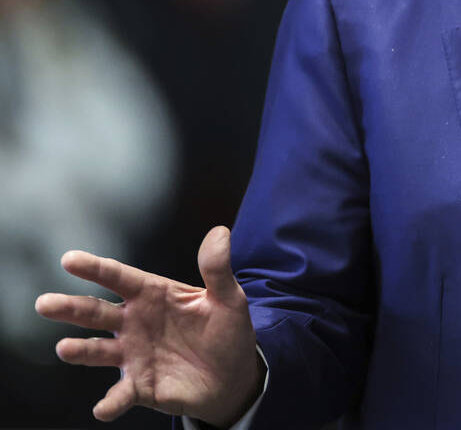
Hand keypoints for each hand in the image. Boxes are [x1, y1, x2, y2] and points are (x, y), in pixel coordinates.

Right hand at [35, 226, 263, 426]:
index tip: (69, 259)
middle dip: (70, 307)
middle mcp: (134, 323)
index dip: (95, 268)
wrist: (234, 377)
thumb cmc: (226, 332)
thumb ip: (218, 269)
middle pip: (96, 311)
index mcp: (153, 295)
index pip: (119, 277)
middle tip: (45, 304)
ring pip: (98, 351)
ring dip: (81, 350)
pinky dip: (110, 402)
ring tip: (65, 348)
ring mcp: (133, 355)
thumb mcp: (229, 299)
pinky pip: (120, 395)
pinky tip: (103, 408)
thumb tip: (219, 233)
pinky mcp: (139, 386)